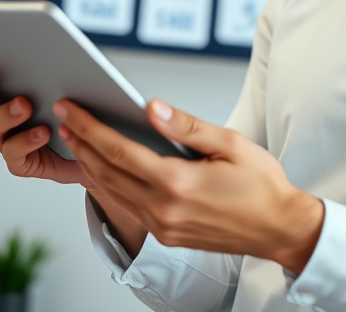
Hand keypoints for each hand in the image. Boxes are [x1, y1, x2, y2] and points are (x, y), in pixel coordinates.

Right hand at [0, 53, 88, 185]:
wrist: (93, 150)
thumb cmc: (75, 114)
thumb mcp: (68, 85)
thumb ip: (52, 69)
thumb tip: (49, 45)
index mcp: (4, 97)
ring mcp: (7, 141)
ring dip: (5, 114)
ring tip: (24, 105)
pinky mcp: (20, 162)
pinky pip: (14, 152)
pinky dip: (26, 141)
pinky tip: (42, 132)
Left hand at [55, 98, 323, 272]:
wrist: (280, 229)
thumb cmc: (262, 185)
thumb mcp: (230, 144)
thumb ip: (186, 127)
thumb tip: (152, 108)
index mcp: (178, 183)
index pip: (120, 151)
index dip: (90, 128)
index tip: (72, 110)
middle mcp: (163, 210)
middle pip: (107, 173)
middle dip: (82, 144)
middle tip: (65, 120)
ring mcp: (163, 227)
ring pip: (113, 193)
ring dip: (91, 166)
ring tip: (78, 141)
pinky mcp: (167, 236)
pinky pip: (128, 207)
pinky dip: (110, 186)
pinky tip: (106, 170)